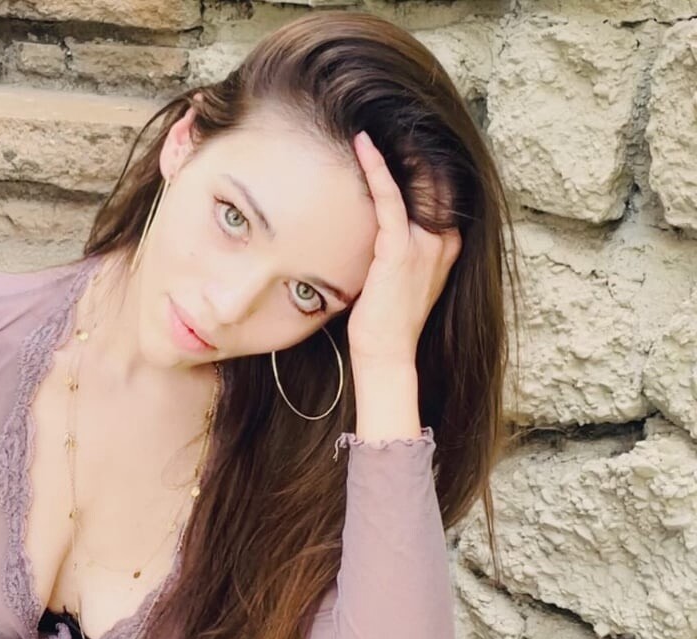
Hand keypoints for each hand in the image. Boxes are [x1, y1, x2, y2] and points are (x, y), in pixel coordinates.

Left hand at [346, 130, 461, 367]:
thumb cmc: (386, 321)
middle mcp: (443, 240)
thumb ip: (402, 246)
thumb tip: (383, 223)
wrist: (386, 354)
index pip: (442, 187)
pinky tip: (362, 144)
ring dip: (395, 147)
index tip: (403, 130)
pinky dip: (376, 168)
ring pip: (415, 179)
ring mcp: (425, 244)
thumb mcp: (402, 276)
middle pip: (434, 175)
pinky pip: (389, 197)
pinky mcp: (399, 250)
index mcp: (448, 244)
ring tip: (376, 119)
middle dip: (414, 143)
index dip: (425, 156)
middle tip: (391, 112)